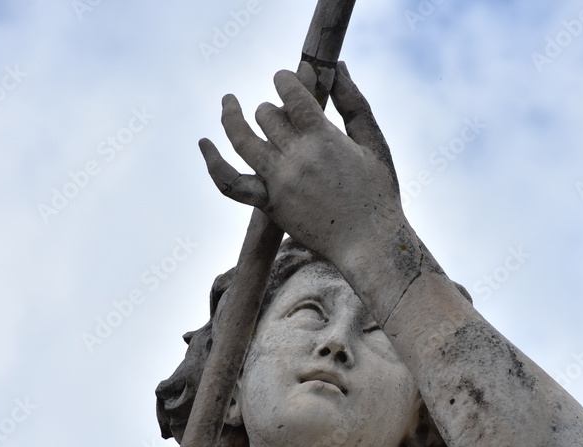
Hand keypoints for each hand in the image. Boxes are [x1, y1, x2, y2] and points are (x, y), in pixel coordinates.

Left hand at [198, 62, 404, 267]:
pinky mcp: (269, 204)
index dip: (285, 79)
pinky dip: (213, 163)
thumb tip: (339, 66)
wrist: (369, 243)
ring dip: (231, 117)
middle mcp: (296, 157)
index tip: (287, 78)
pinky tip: (204, 143)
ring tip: (228, 102)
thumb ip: (354, 102)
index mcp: (323, 138)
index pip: (291, 94)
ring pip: (241, 139)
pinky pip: (231, 183)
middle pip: (267, 115)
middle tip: (285, 114)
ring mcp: (278, 182)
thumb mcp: (373, 142)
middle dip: (273, 108)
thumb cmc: (378, 192)